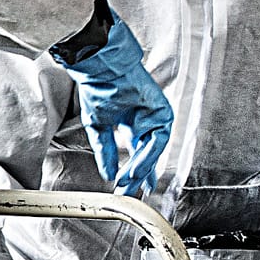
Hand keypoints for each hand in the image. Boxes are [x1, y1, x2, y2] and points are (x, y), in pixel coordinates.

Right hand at [52, 12, 172, 196]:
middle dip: (138, 174)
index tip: (128, 188)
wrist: (101, 68)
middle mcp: (145, 121)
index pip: (137, 152)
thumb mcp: (98, 127)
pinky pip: (158, 140)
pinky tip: (136, 167)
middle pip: (146, 154)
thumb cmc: (97, 89)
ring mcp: (155, 116)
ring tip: (129, 180)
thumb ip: (105, 151)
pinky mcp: (163, 112)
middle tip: (130, 191)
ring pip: (152, 150)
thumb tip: (108, 174)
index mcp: (130, 122)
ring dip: (142, 167)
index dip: (134, 171)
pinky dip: (148, 156)